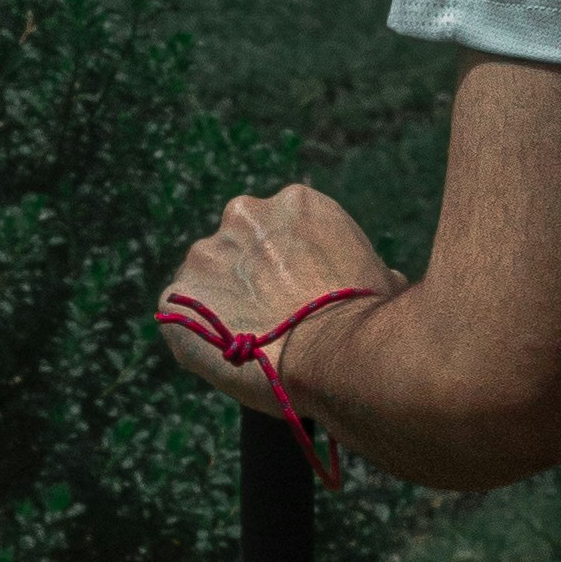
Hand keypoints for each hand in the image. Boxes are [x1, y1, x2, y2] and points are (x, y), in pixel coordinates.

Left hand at [156, 182, 394, 418]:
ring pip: (208, 280)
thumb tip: (383, 280)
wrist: (332, 354)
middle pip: (238, 246)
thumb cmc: (366, 318)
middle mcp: (244, 215)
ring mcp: (206, 254)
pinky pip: (181, 318)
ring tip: (249, 344)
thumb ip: (364, 268)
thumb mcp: (380, 278)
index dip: (288, 264)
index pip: (279, 229)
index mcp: (295, 203)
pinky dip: (197, 337)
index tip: (297, 292)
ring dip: (222, 305)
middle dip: (250, 276)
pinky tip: (227, 358)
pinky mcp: (176, 297)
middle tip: (270, 317)